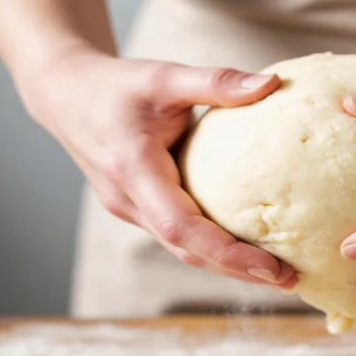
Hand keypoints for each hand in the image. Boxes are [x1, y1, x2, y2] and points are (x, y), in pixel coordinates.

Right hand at [21, 47, 296, 287]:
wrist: (66, 96)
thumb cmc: (116, 85)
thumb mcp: (165, 76)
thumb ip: (216, 82)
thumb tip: (273, 83)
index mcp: (133, 171)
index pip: (182, 228)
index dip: (228, 253)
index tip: (272, 268)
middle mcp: (129, 201)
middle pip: (188, 252)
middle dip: (238, 271)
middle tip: (289, 280)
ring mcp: (131, 211)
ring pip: (184, 250)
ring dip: (229, 267)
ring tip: (279, 274)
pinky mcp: (140, 211)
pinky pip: (180, 237)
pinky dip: (214, 249)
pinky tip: (249, 250)